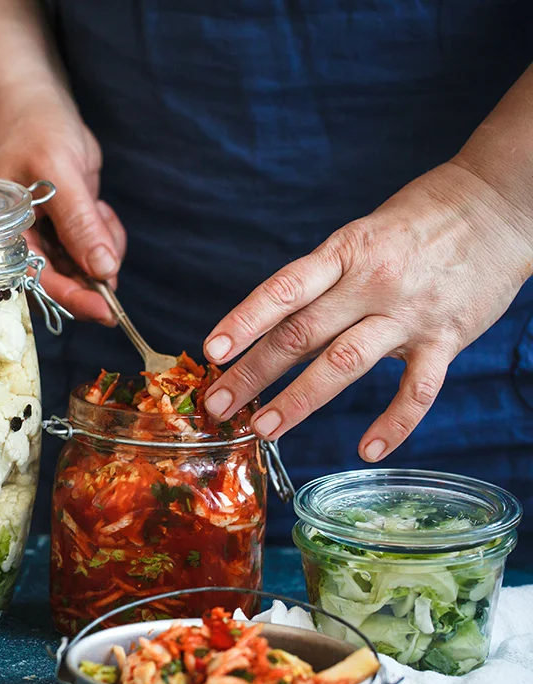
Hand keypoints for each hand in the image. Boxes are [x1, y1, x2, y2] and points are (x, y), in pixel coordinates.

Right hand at [0, 84, 125, 323]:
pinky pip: (93, 249)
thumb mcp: (58, 173)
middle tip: (115, 276)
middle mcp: (23, 242)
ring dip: (103, 254)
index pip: (36, 280)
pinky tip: (100, 208)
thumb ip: (80, 223)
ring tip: (101, 212)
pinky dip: (106, 237)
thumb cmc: (34, 130)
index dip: (71, 298)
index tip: (104, 311)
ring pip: (82, 269)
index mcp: (5, 236)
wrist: (37, 105)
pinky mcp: (67, 229)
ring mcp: (47, 238)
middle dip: (91, 279)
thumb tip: (103, 270)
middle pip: (60, 283)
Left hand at [202, 160, 532, 460]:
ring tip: (263, 428)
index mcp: (344, 252)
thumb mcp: (360, 236)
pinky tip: (366, 450)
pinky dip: (393, 424)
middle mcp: (372, 282)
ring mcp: (410, 313)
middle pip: (301, 334)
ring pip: (345, 364)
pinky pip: (417, 390)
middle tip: (218, 404)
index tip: (212, 350)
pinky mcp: (448, 338)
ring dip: (299, 400)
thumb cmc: (418, 220)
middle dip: (254, 373)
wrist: (500, 202)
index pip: (284, 289)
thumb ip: (322, 280)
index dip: (245, 320)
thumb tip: (272, 329)